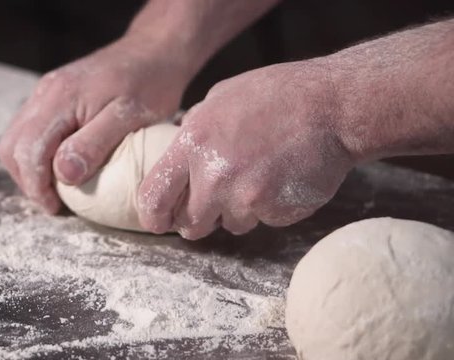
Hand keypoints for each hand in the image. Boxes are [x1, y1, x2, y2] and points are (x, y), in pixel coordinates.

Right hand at [0, 35, 191, 212]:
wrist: (155, 50)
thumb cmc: (150, 84)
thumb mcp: (130, 116)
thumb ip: (94, 143)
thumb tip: (64, 175)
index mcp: (60, 97)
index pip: (28, 149)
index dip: (36, 185)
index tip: (56, 208)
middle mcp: (45, 93)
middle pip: (11, 146)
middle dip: (27, 180)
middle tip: (54, 203)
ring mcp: (46, 93)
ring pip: (17, 139)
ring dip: (29, 169)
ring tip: (57, 190)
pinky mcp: (53, 96)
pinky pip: (31, 130)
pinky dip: (38, 154)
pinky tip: (62, 167)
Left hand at [137, 60, 354, 238]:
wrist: (332, 105)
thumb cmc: (275, 96)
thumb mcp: (219, 99)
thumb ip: (193, 132)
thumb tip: (175, 160)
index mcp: (193, 144)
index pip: (153, 198)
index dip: (152, 217)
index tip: (158, 221)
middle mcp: (215, 176)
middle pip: (190, 225)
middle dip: (198, 219)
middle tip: (213, 203)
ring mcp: (247, 197)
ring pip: (229, 225)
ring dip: (238, 210)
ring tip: (258, 175)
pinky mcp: (276, 211)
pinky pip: (262, 221)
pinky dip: (268, 208)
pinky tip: (280, 178)